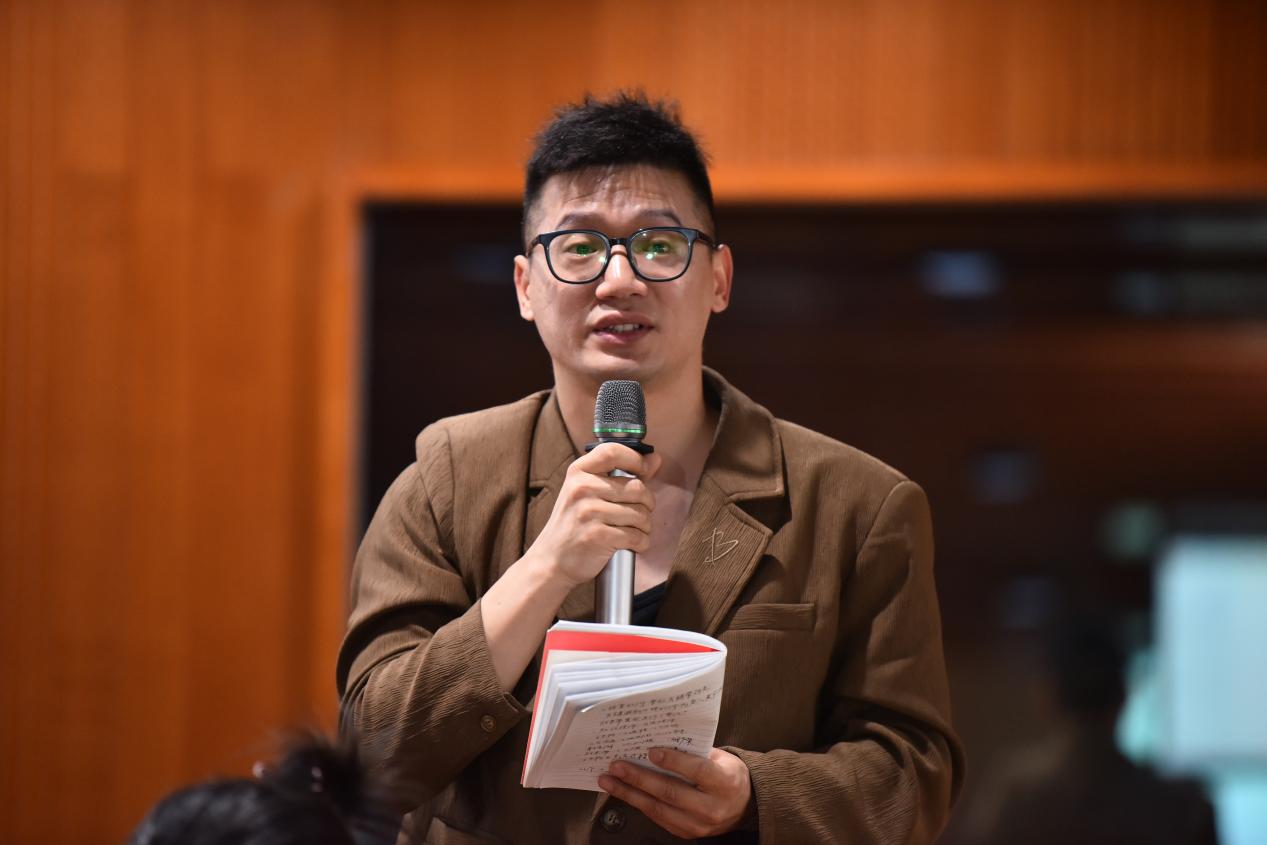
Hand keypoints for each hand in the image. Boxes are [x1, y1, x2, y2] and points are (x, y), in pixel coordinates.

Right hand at [528, 443, 660, 588]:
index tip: (644, 472)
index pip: (613, 452)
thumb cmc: (574, 523)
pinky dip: (642, 542)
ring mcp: (588, 512)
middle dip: (648, 504)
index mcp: (578, 472)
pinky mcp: (597, 536)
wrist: (552, 560)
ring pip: (640, 514)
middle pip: (637, 488)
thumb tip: (656, 459)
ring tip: (636, 530)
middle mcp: (582, 488)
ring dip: (645, 526)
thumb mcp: (589, 492)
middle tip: (641, 513)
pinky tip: (634, 544)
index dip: (636, 459)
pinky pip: (636, 536)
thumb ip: (623, 474)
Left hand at [598, 747, 752, 838]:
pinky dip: (638, 803)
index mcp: (724, 783)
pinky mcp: (686, 833)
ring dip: (629, 793)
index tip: (650, 750)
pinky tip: (623, 792)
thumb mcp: (721, 757)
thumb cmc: (728, 775)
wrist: (744, 806)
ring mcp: (698, 825)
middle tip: (617, 766)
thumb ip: (695, 751)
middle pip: (670, 792)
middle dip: (639, 778)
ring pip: (658, 809)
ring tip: (608, 780)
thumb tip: (660, 739)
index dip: (673, 761)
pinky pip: (657, 818)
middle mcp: (711, 808)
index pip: (696, 771)